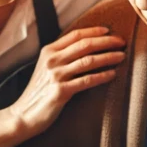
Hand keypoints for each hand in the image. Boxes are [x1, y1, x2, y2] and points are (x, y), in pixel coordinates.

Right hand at [9, 27, 124, 136]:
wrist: (24, 115)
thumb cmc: (38, 92)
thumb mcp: (46, 68)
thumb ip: (61, 56)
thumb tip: (84, 48)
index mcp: (49, 51)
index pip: (75, 35)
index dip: (94, 31)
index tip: (109, 31)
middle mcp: (52, 60)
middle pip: (85, 45)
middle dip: (106, 42)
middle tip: (121, 42)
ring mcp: (56, 75)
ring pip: (88, 61)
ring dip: (108, 57)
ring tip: (122, 56)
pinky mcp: (61, 91)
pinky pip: (87, 81)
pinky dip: (102, 76)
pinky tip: (112, 74)